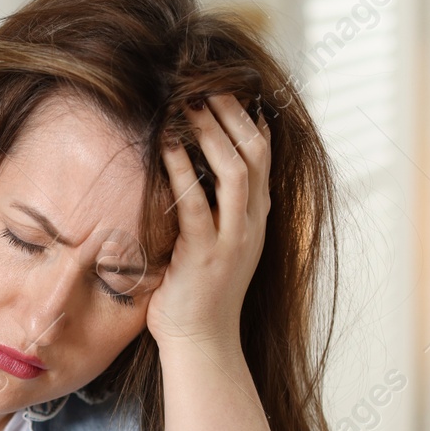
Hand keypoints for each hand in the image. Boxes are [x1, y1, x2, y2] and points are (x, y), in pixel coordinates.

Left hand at [146, 94, 271, 354]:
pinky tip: (167, 147)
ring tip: (188, 106)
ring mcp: (233, 239)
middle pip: (253, 154)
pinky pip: (196, 204)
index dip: (248, 120)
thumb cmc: (199, 293)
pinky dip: (183, 171)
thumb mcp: (216, 244)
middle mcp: (252, 224)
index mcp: (256, 219)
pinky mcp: (205, 255)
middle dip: (231, 115)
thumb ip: (214, 210)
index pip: (262, 157)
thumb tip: (193, 172)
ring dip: (211, 133)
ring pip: (234, 171)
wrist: (202, 343)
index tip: (227, 92)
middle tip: (205, 87)